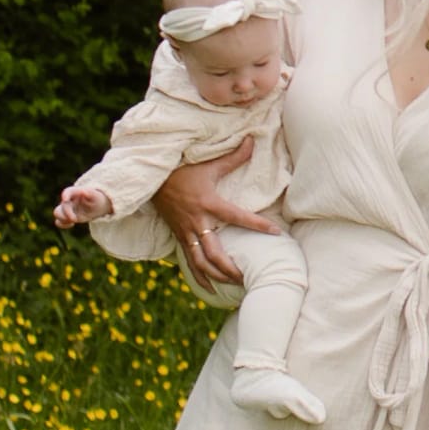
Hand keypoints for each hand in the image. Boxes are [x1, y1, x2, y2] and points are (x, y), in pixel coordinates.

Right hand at [53, 181, 113, 228]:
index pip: (68, 191)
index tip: (65, 199)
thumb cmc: (96, 198)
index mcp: (75, 192)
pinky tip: (72, 224)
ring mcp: (67, 208)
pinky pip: (59, 221)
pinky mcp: (67, 217)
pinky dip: (62, 224)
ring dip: (63, 219)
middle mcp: (68, 200)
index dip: (65, 195)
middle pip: (61, 205)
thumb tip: (84, 191)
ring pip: (57, 213)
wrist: (97, 205)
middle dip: (66, 213)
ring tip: (74, 221)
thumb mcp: (95, 196)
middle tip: (75, 219)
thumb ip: (89, 193)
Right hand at [151, 142, 280, 288]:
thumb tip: (253, 140)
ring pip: (201, 263)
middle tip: (250, 277)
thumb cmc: (182, 170)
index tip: (276, 232)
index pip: (238, 217)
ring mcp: (186, 233)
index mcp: (208, 204)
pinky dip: (200, 277)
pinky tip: (211, 289)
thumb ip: (233, 157)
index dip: (258, 225)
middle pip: (216, 254)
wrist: (151, 179)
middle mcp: (197, 222)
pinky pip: (189, 262)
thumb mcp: (208, 164)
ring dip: (218, 277)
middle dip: (232, 268)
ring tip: (235, 284)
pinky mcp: (179, 238)